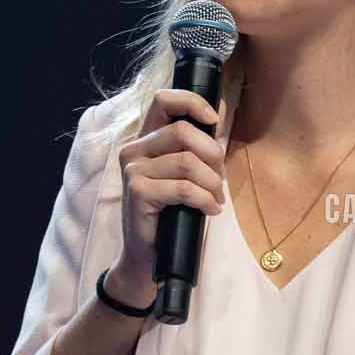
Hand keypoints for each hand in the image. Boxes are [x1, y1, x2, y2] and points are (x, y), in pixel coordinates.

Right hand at [112, 87, 227, 291]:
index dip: (192, 102)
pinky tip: (210, 210)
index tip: (214, 120)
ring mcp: (133, 170)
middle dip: (213, 155)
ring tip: (216, 199)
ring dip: (212, 183)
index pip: (164, 99)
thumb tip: (221, 110)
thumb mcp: (185, 172)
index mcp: (146, 138)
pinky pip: (184, 188)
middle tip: (219, 179)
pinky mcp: (138, 192)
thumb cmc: (171, 211)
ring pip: (188, 161)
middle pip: (184, 131)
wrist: (149, 254)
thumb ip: (197, 143)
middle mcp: (134, 149)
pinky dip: (205, 200)